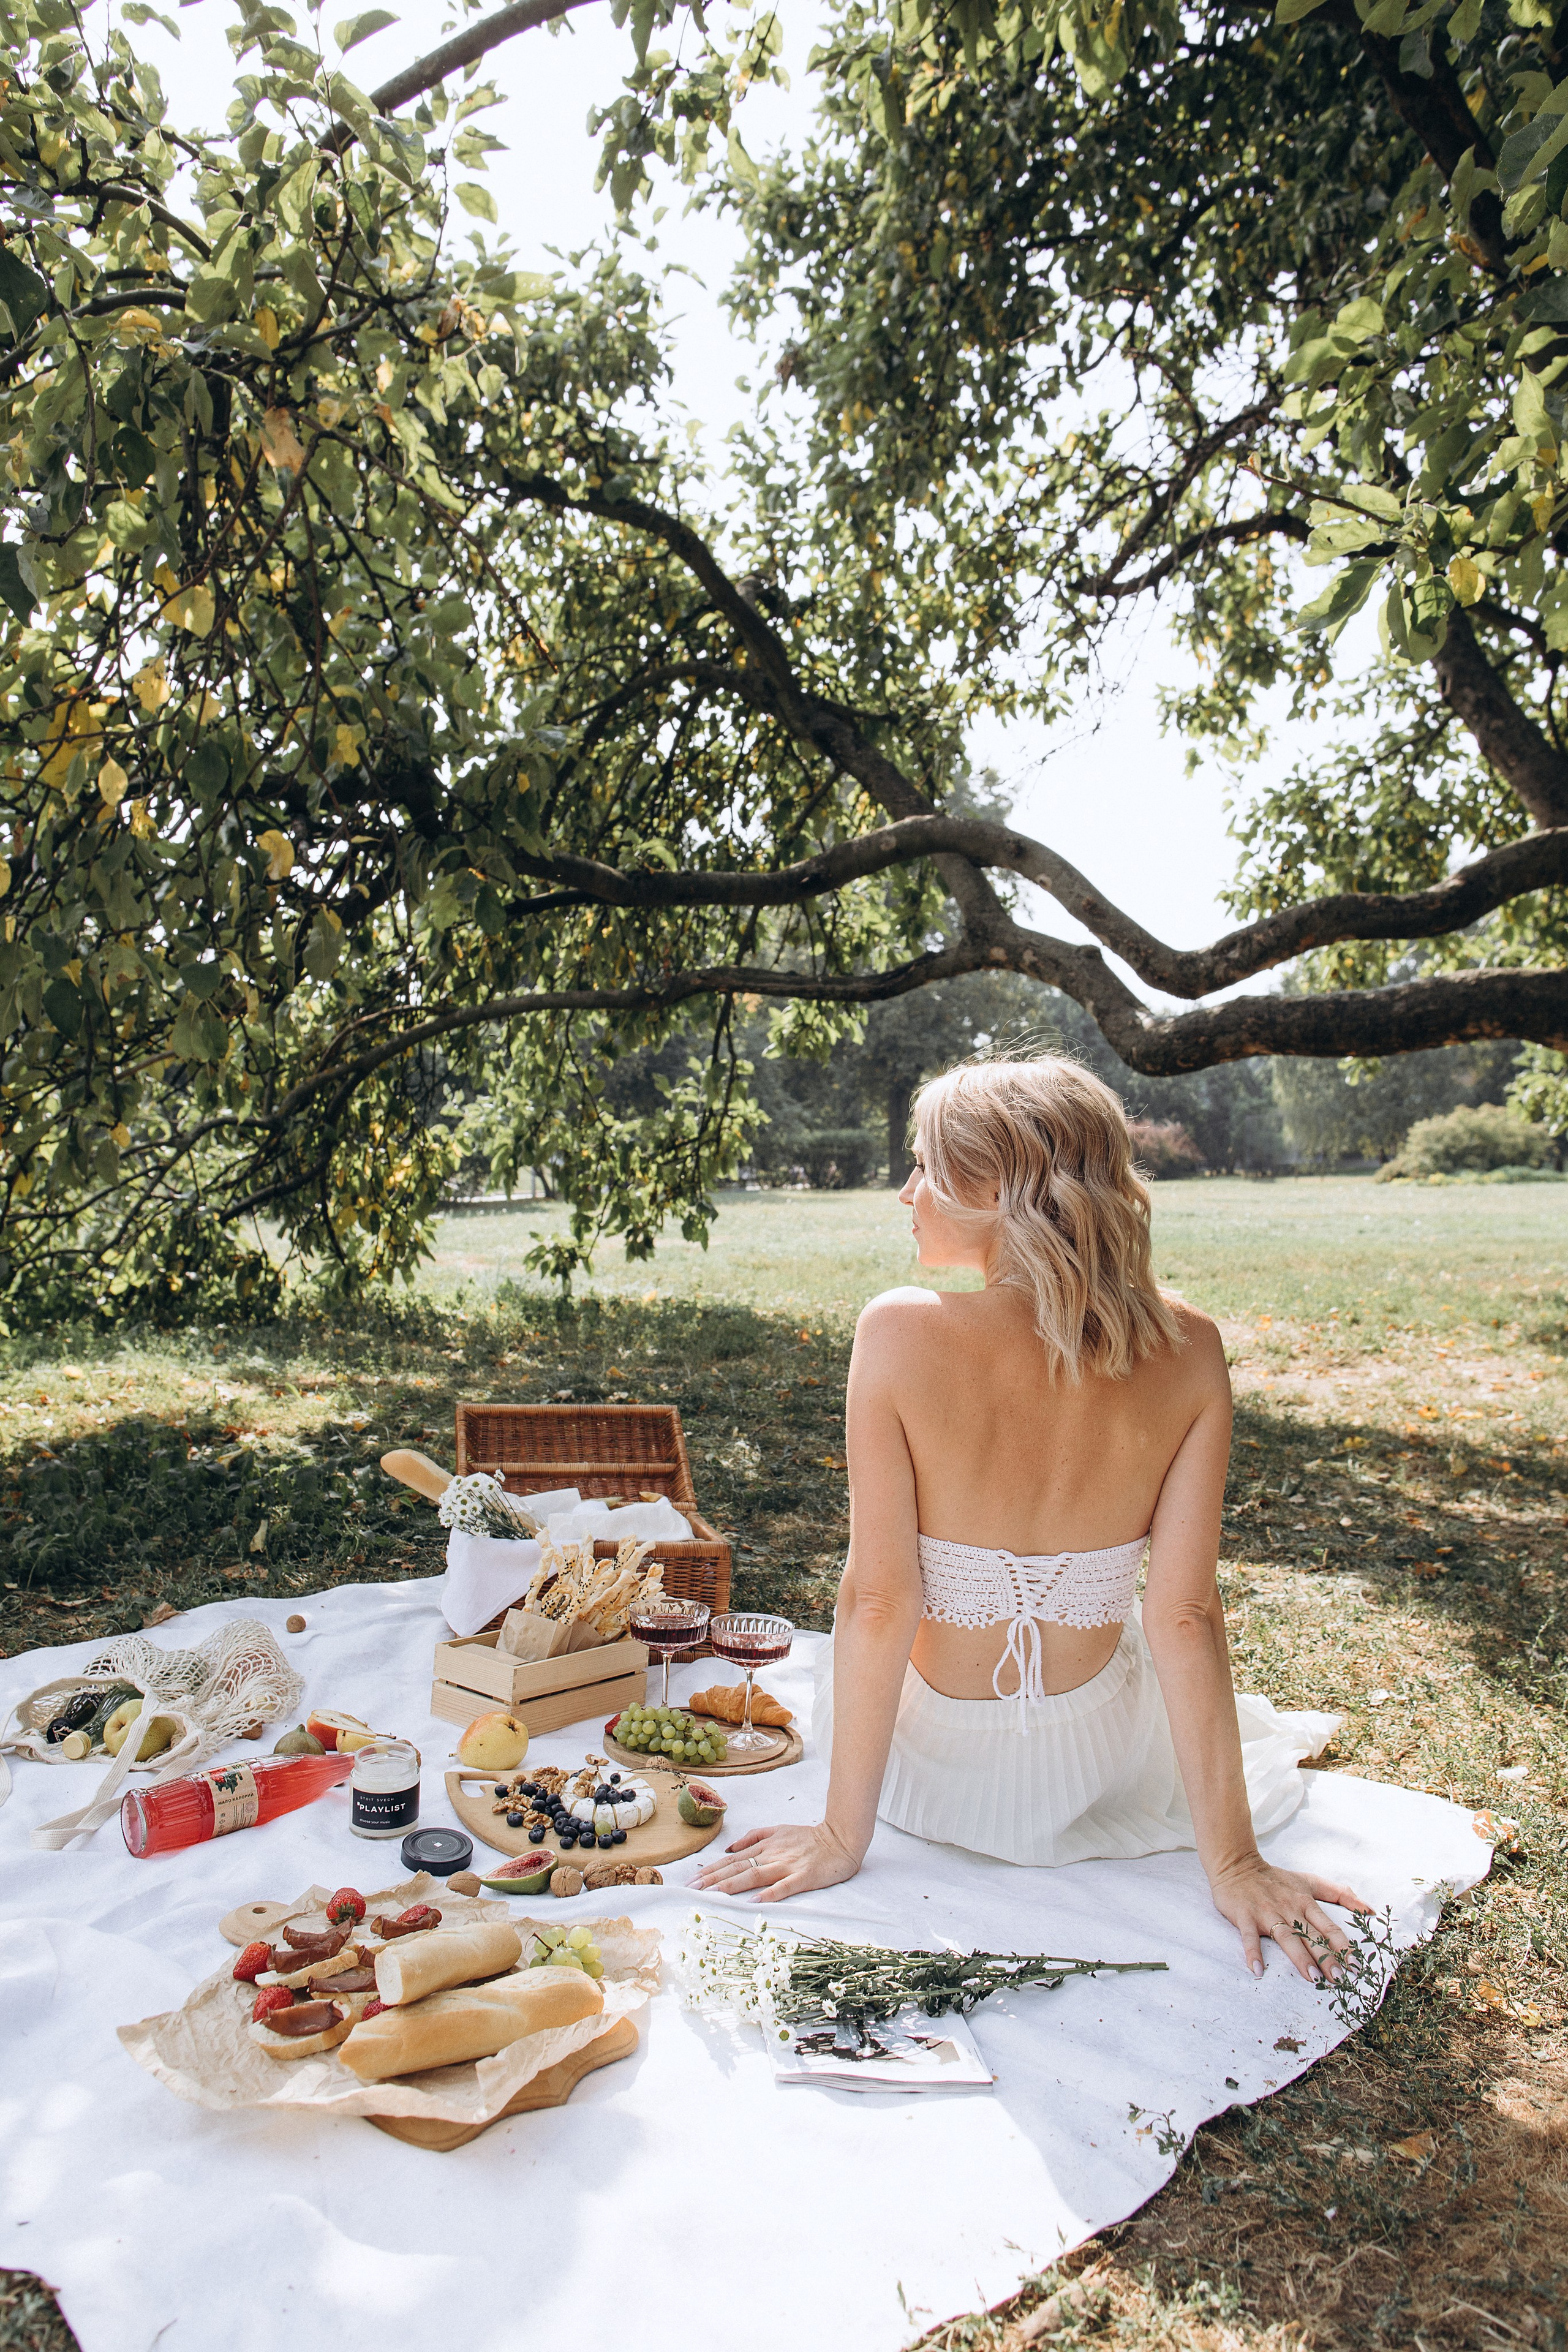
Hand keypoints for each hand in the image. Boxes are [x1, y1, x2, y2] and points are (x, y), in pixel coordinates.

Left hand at [689, 1822, 860, 1903]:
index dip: (711, 1869)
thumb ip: (754, 1837)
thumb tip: (729, 1848)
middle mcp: (772, 1854)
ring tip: (712, 1894)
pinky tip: (754, 1902)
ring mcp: (787, 1865)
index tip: (692, 1879)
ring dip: (732, 1885)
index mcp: (766, 1845)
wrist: (841, 1838)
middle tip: (691, 1888)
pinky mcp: (804, 1876)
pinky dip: (769, 1894)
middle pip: (737, 1867)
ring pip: (754, 1875)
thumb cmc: (810, 1837)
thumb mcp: (779, 1830)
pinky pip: (784, 1886)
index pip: (732, 1859)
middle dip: (713, 1878)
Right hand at [1207, 1854, 1372, 1980]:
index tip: (1356, 1966)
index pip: (1328, 1927)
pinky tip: (1257, 1970)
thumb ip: (1340, 1893)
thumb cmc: (1277, 1878)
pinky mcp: (1245, 1916)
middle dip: (1325, 1957)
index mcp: (1305, 1902)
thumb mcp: (1310, 1881)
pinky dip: (1253, 1953)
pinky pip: (1249, 1937)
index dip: (1343, 1947)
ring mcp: (1267, 1913)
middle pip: (1310, 1936)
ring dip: (1299, 1957)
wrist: (1237, 1864)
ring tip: (1311, 1978)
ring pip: (1286, 1937)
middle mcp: (1289, 1909)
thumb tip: (1369, 1910)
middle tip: (1338, 1979)